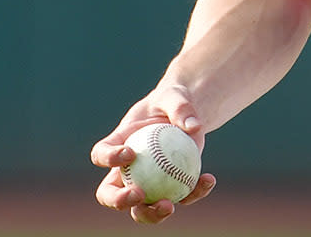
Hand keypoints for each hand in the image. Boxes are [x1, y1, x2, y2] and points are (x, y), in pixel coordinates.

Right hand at [90, 87, 217, 224]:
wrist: (187, 115)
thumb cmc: (173, 102)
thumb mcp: (176, 96)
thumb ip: (181, 108)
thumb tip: (193, 127)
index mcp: (117, 144)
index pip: (101, 154)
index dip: (109, 158)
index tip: (130, 153)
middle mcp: (125, 170)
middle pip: (109, 193)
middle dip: (118, 200)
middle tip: (138, 194)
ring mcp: (146, 184)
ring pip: (139, 209)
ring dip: (150, 214)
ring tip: (169, 206)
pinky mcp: (169, 189)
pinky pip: (179, 198)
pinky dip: (193, 193)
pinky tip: (209, 179)